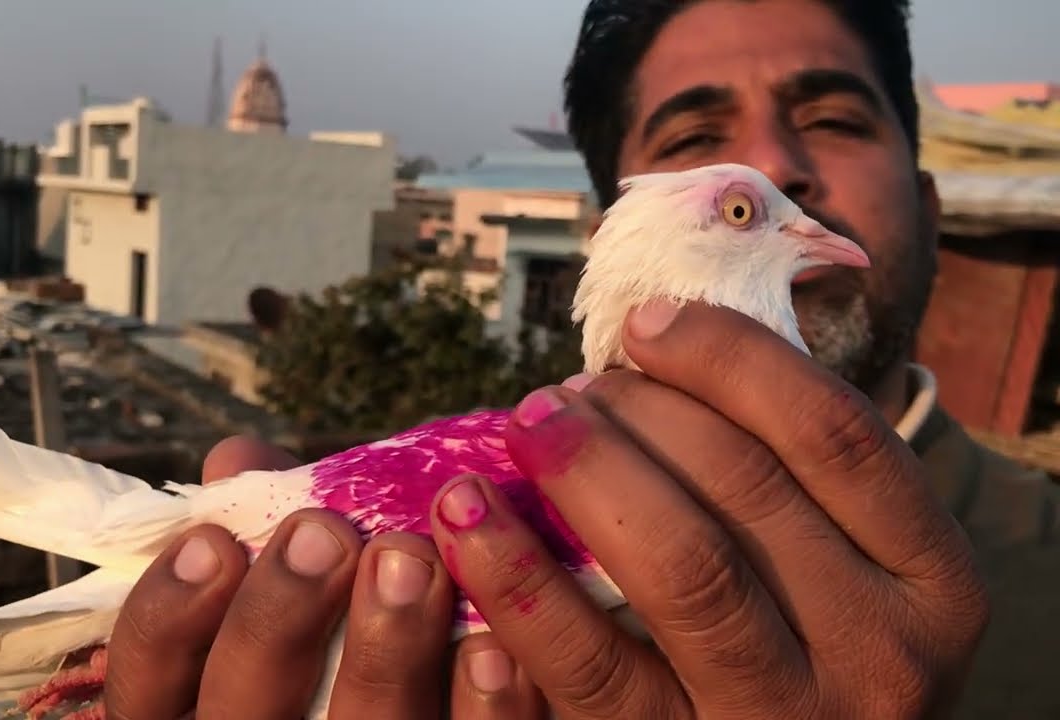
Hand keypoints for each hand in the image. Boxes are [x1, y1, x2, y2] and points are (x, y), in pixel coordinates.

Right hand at [104, 436, 544, 718]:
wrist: (428, 707)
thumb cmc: (343, 641)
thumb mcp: (295, 594)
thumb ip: (267, 531)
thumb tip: (235, 456)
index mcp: (207, 706)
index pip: (146, 682)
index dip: (168, 614)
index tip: (213, 540)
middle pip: (241, 711)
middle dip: (277, 616)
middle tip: (324, 532)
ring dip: (385, 647)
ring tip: (412, 559)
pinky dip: (481, 708)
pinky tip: (493, 646)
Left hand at [429, 301, 989, 718]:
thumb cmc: (793, 644)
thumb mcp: (831, 567)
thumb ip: (782, 477)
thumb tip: (653, 345)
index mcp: (934, 582)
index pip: (835, 431)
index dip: (730, 356)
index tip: (646, 321)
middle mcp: (884, 655)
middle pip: (748, 485)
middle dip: (640, 413)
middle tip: (565, 391)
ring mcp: (786, 716)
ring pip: (683, 564)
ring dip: (587, 472)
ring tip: (525, 426)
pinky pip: (591, 662)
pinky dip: (519, 579)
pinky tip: (466, 519)